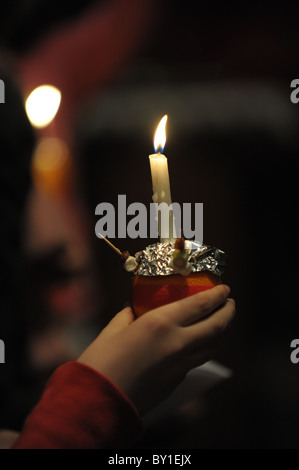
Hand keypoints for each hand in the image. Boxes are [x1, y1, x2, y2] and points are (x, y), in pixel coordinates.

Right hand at [77, 284, 235, 415]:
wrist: (100, 402)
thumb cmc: (101, 362)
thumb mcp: (113, 330)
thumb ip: (128, 315)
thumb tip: (133, 309)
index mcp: (161, 323)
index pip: (201, 304)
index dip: (218, 295)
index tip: (225, 288)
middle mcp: (178, 343)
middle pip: (217, 325)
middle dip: (228, 311)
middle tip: (230, 302)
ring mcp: (181, 365)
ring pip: (213, 346)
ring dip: (222, 331)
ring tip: (220, 321)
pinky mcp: (177, 381)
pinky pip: (198, 360)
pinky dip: (205, 348)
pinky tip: (197, 343)